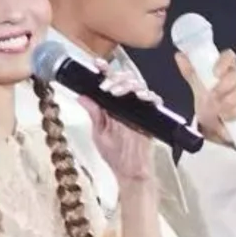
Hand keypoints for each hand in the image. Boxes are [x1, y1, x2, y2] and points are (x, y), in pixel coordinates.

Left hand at [82, 67, 157, 185]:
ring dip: (126, 84)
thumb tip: (81, 96)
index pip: (110, 81)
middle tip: (106, 87)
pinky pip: (153, 99)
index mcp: (113, 105)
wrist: (130, 172)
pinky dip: (147, 94)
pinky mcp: (152, 116)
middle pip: (124, 78)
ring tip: (116, 92)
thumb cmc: (115, 155)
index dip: (104, 70)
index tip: (96, 64)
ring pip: (138, 84)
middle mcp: (126, 103)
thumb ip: (93, 114)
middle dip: (114, 78)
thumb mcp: (99, 133)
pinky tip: (139, 96)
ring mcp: (140, 108)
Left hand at [176, 48, 235, 146]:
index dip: (222, 63)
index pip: (228, 57)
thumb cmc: (208, 101)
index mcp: (225, 67)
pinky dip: (231, 113)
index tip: (215, 73)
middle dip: (223, 87)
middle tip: (213, 96)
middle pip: (235, 75)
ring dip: (226, 103)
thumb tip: (179, 56)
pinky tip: (225, 115)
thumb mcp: (198, 87)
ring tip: (218, 109)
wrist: (213, 121)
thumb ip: (190, 72)